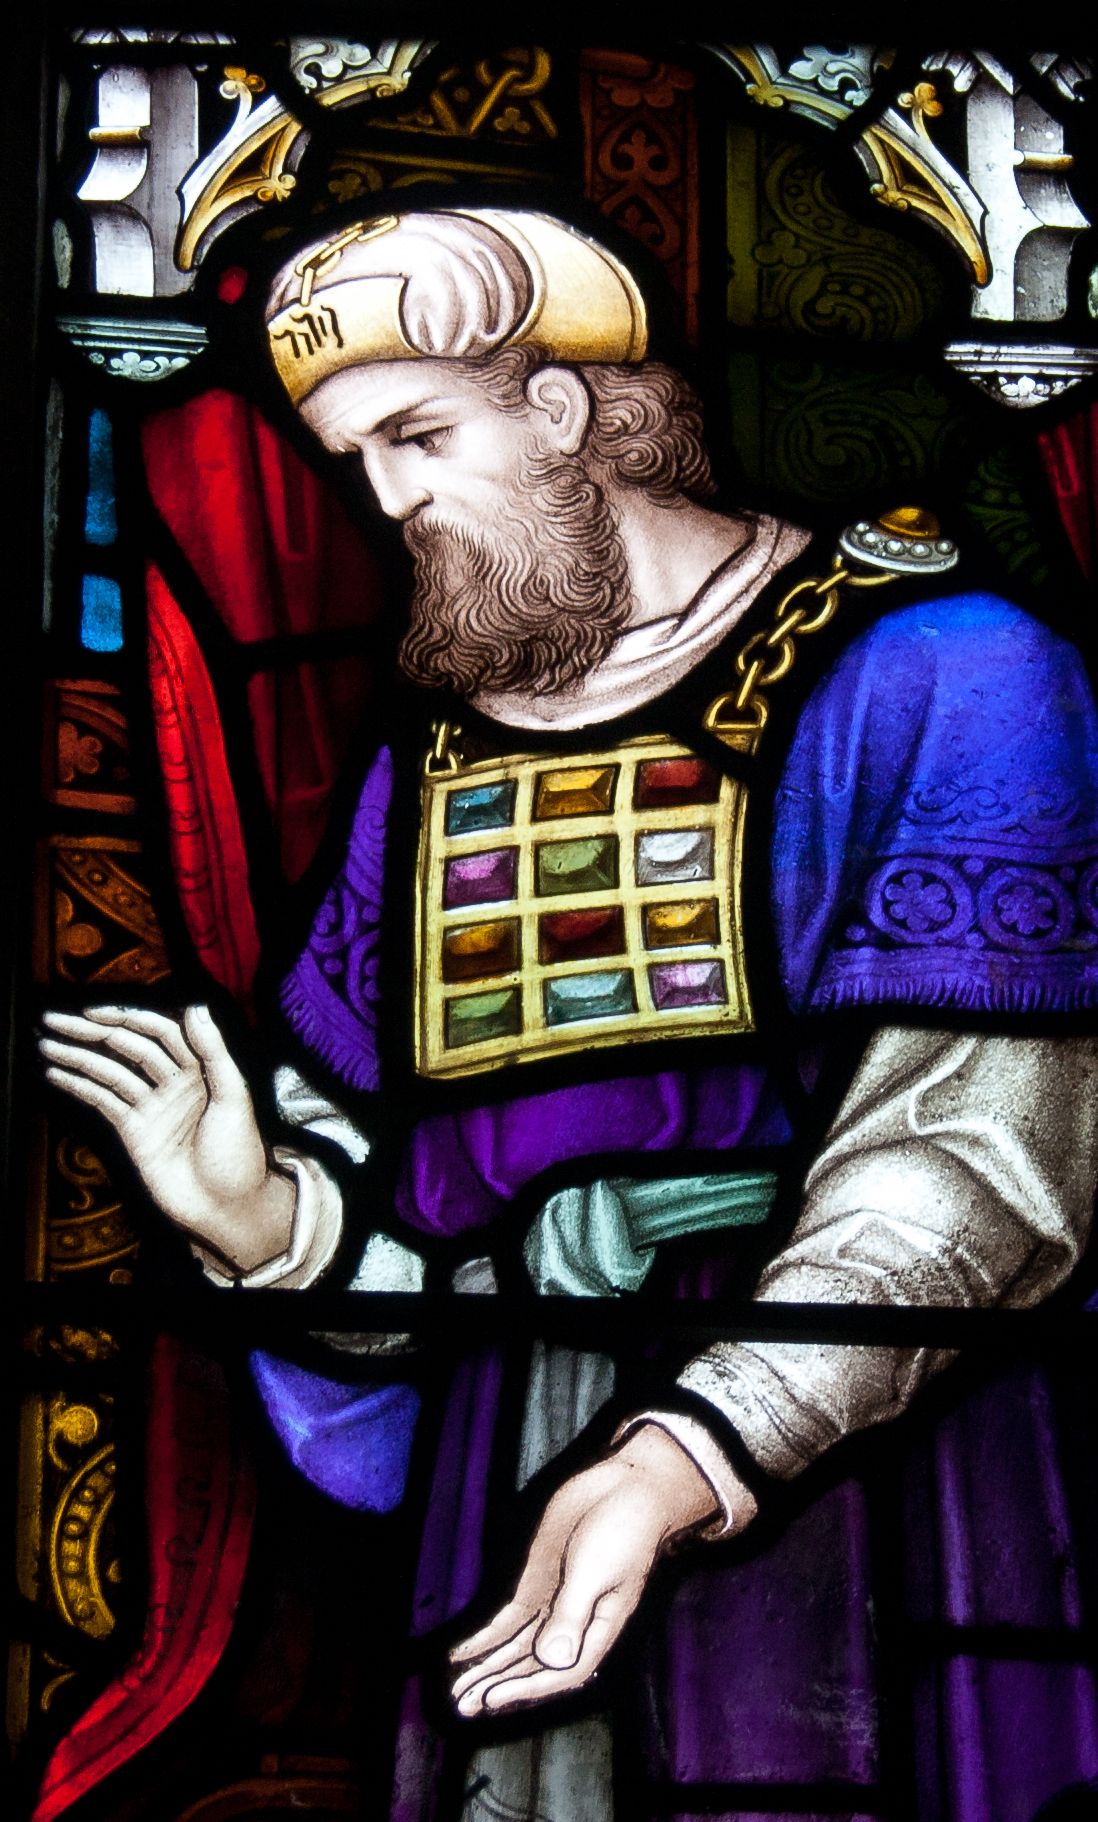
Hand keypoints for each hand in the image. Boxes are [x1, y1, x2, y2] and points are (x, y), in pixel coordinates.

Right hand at [39, 1004, 294, 1274]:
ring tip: (45, 1044)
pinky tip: (57, 1074)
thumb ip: (214, 1052)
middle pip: (128, 1047)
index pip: (159, 1032)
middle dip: (92, 1031)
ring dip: (78, 1057)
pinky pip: (104, 1102)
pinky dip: (80, 1087)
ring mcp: (152, 1106)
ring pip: (110, 1072)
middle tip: (54, 1019)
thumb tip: (196, 1006)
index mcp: (200, 1069)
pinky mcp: (134, 1132)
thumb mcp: (234, 1097)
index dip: (128, 1018)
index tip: (95, 1011)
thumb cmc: (239, 1154)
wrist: (226, 1207)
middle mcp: (173, 1082)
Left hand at [449, 1423, 720, 1716]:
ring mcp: (553, 1602)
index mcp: (598, 1628)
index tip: (493, 1698)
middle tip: (463, 1707)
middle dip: (500, 1685)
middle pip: (534, 1665)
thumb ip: (573, 1613)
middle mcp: (573, 1624)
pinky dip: (486, 1636)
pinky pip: (508, 1618)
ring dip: (489, 1668)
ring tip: (458, 1691)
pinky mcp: (536, 1580)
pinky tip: (462, 1652)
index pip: (563, 1672)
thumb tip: (552, 1660)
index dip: (528, 1688)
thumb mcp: (597, 1572)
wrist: (624, 1486)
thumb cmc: (623, 1531)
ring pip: (517, 1647)